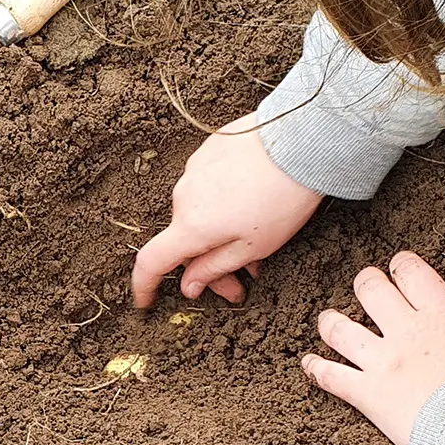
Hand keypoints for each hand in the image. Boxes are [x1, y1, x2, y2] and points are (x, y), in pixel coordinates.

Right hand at [131, 113, 322, 306]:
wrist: (300, 143)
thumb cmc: (281, 199)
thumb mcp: (252, 247)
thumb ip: (214, 269)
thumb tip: (189, 286)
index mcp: (190, 226)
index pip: (151, 262)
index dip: (144, 286)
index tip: (145, 301)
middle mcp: (183, 196)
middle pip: (184, 240)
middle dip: (208, 266)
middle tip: (241, 284)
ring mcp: (194, 170)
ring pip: (197, 213)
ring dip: (218, 233)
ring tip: (256, 241)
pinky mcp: (208, 150)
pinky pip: (207, 186)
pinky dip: (222, 204)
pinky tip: (251, 205)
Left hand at [302, 246, 444, 444]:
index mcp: (441, 311)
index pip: (409, 272)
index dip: (401, 265)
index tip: (400, 268)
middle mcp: (406, 330)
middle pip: (370, 289)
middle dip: (366, 284)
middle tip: (368, 289)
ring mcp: (383, 362)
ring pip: (340, 329)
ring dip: (331, 321)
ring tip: (329, 321)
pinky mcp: (369, 395)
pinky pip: (331, 376)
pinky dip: (316, 368)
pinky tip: (309, 364)